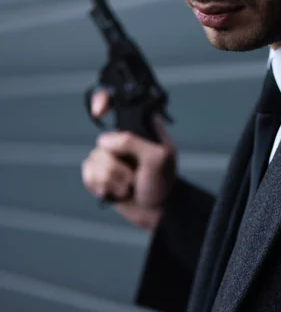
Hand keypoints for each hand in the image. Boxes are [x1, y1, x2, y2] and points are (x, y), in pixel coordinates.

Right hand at [81, 90, 176, 230]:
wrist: (157, 212)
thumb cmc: (162, 182)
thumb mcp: (157, 158)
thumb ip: (132, 143)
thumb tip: (103, 140)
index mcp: (139, 127)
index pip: (116, 103)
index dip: (102, 100)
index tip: (98, 111)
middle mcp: (121, 138)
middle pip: (102, 142)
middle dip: (118, 165)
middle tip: (136, 174)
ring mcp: (109, 156)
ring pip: (94, 161)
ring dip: (113, 180)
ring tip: (129, 185)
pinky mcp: (99, 173)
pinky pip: (87, 175)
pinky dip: (102, 187)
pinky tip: (116, 192)